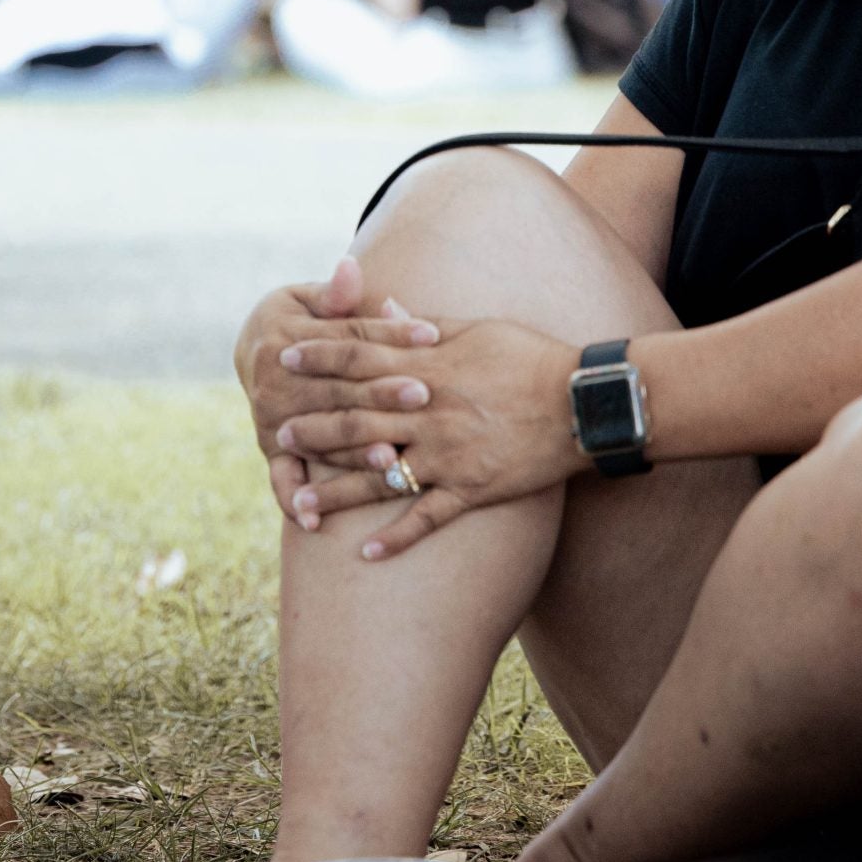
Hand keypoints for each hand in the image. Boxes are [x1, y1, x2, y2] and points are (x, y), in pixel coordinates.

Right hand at [236, 256, 440, 521]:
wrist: (253, 347)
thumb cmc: (300, 319)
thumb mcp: (312, 299)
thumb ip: (337, 294)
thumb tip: (350, 267)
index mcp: (285, 339)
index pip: (348, 339)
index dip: (390, 334)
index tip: (432, 334)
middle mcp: (273, 383)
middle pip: (337, 391)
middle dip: (381, 394)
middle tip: (424, 394)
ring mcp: (270, 420)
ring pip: (321, 438)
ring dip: (355, 452)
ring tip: (395, 459)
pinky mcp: (271, 448)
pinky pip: (282, 479)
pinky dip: (294, 501)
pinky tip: (316, 522)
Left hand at [273, 318, 587, 558]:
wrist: (584, 404)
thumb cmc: (531, 358)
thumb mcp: (475, 329)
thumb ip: (422, 324)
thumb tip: (383, 306)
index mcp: (429, 366)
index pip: (360, 358)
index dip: (319, 358)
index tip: (283, 358)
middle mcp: (430, 412)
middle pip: (358, 419)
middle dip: (314, 428)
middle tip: (277, 435)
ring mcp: (449, 455)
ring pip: (380, 475)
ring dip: (337, 492)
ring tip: (300, 504)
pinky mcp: (472, 490)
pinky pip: (426, 518)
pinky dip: (396, 538)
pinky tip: (366, 556)